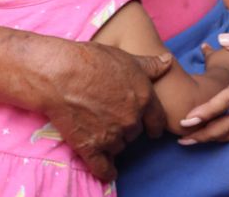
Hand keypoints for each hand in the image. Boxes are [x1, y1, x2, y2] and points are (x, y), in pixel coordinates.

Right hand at [42, 40, 172, 180]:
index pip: (157, 120)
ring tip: (99, 129)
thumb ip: (150, 65)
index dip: (154, 125)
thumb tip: (168, 61)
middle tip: (111, 117)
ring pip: (119, 147)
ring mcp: (112, 135)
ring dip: (113, 142)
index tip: (152, 130)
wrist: (60, 74)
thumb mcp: (127, 58)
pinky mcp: (91, 147)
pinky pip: (104, 167)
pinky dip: (106, 170)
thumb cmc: (93, 61)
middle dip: (126, 128)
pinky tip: (108, 170)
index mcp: (144, 98)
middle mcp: (131, 120)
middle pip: (135, 133)